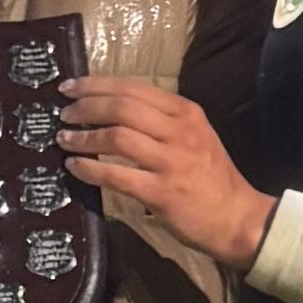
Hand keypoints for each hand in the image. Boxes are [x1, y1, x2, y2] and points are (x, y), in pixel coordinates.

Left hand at [59, 77, 273, 270]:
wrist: (238, 218)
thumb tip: (114, 110)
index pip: (134, 88)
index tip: (71, 86)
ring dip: (83, 137)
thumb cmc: (213, 178)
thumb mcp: (196, 135)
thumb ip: (162, 120)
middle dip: (86, 107)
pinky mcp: (162, 192)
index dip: (97, 84)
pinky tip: (75, 167)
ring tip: (65, 139)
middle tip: (64, 113)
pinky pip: (116, 176)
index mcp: (186, 112)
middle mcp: (179, 131)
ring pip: (117, 137)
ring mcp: (171, 162)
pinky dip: (90, 170)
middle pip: (122, 107)